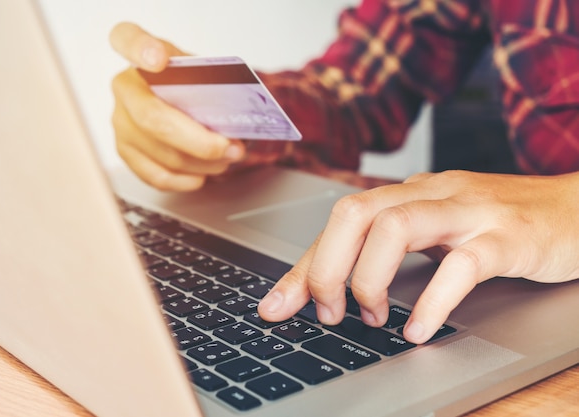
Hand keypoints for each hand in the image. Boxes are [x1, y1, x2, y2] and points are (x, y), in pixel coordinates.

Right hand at [109, 22, 245, 190]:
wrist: (180, 100)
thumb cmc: (191, 84)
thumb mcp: (200, 70)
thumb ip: (210, 83)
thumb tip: (233, 113)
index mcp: (139, 54)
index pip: (127, 39)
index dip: (141, 50)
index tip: (158, 59)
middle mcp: (124, 88)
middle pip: (154, 119)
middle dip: (199, 141)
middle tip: (230, 147)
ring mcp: (120, 122)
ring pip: (161, 153)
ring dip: (201, 163)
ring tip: (226, 159)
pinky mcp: (126, 152)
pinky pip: (156, 175)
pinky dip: (185, 179)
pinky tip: (202, 174)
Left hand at [258, 170, 578, 342]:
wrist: (577, 208)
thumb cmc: (498, 224)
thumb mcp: (436, 233)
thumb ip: (391, 252)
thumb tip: (336, 287)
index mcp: (409, 193)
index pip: (339, 222)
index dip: (303, 265)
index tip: (277, 305)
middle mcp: (432, 193)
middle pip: (356, 212)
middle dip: (327, 266)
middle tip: (329, 311)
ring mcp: (471, 211)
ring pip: (397, 227)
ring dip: (369, 279)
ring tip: (371, 318)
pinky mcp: (509, 236)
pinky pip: (462, 264)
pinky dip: (432, 301)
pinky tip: (419, 329)